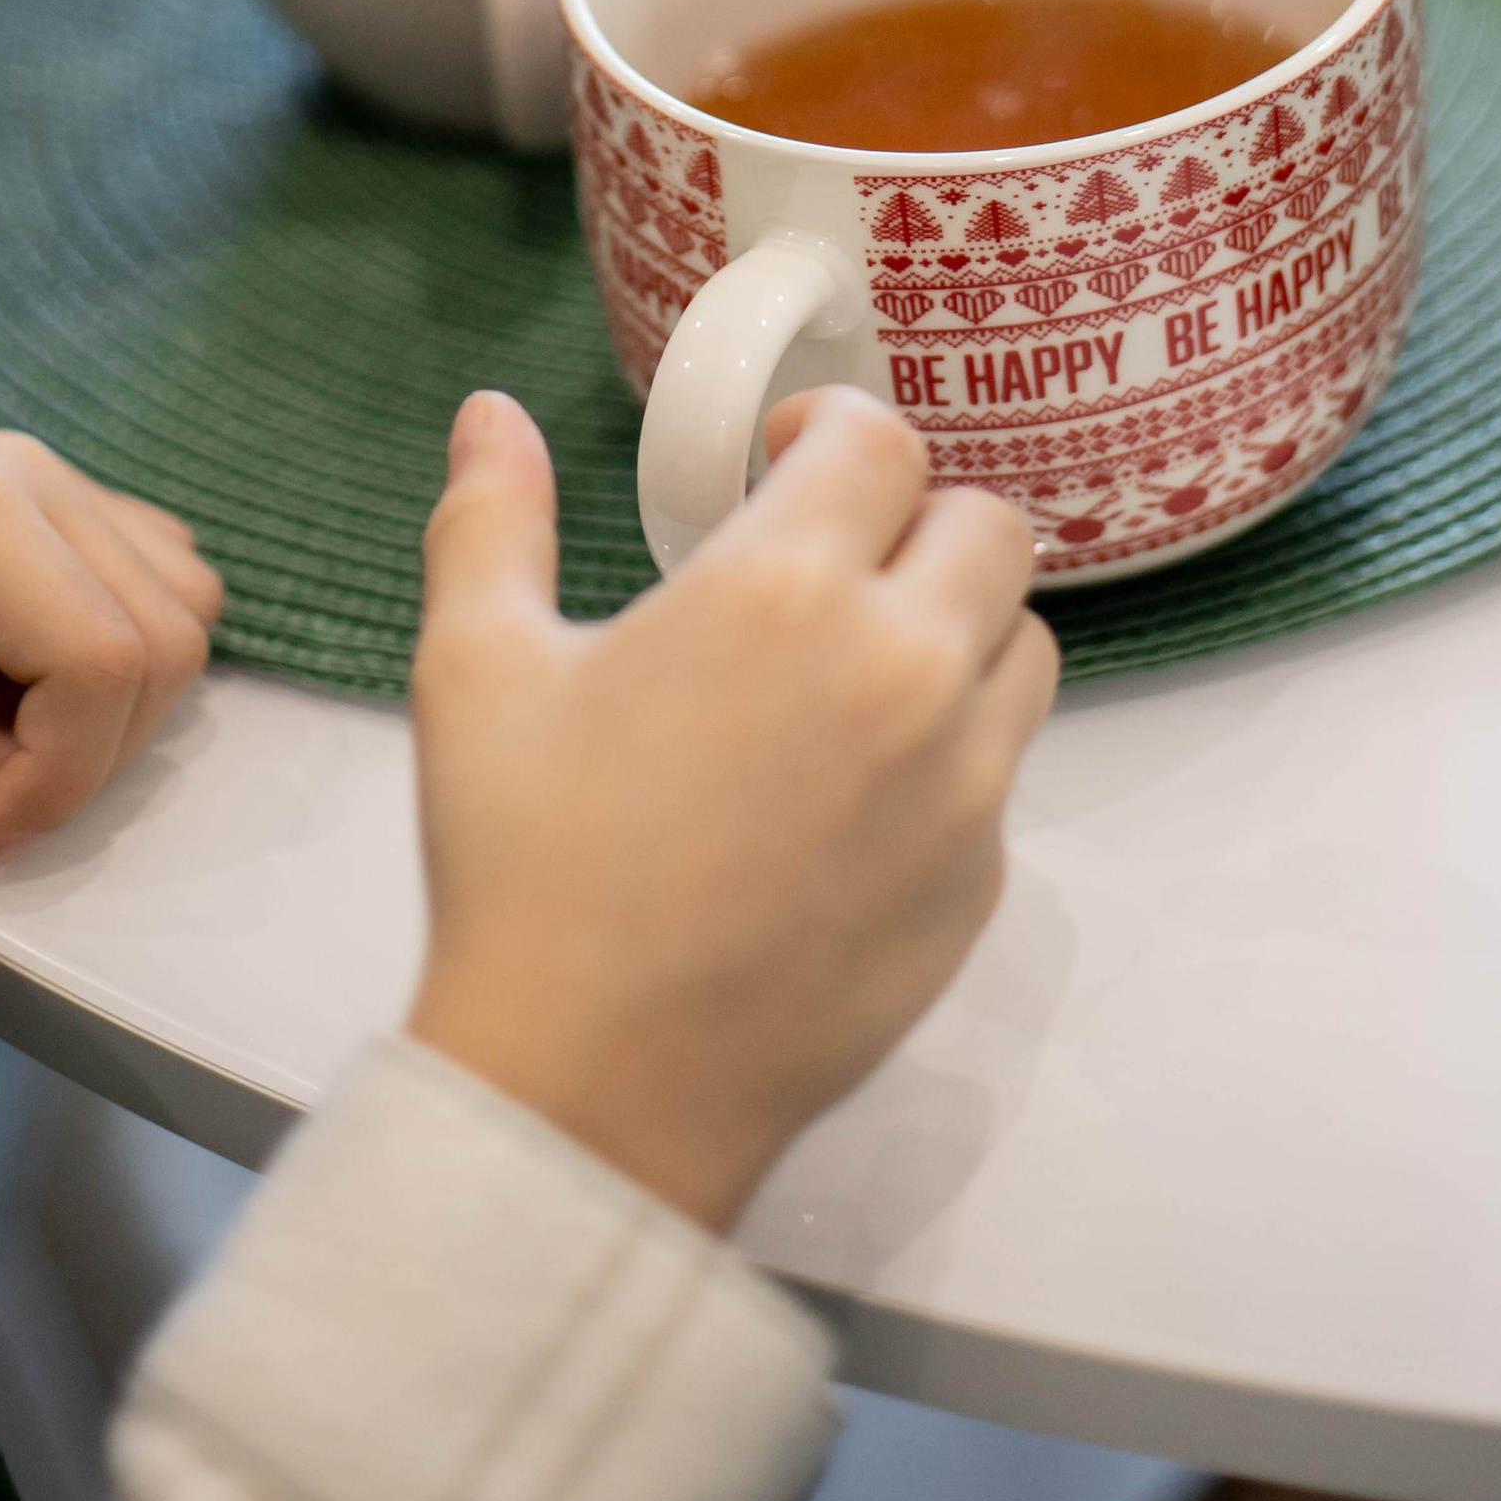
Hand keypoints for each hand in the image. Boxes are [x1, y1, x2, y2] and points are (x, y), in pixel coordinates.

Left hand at [0, 429, 223, 1020]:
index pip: (111, 658)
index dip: (60, 777)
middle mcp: (26, 474)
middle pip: (166, 634)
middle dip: (82, 747)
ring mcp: (31, 476)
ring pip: (172, 601)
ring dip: (96, 700)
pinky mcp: (22, 498)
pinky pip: (134, 574)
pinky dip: (91, 654)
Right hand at [405, 385, 1056, 1234]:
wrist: (594, 1086)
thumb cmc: (528, 867)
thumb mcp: (478, 669)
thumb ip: (491, 520)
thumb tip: (493, 413)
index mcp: (784, 590)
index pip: (880, 444)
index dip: (831, 433)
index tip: (783, 461)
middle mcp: (901, 668)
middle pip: (986, 527)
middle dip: (912, 519)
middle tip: (832, 559)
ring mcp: (959, 784)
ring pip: (1022, 644)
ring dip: (958, 625)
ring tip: (860, 662)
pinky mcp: (980, 882)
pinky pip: (1002, 771)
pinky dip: (952, 750)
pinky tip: (853, 790)